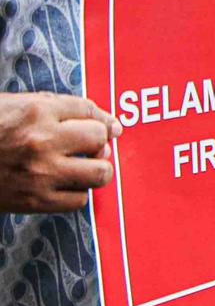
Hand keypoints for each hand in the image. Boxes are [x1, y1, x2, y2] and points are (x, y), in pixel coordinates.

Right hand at [0, 93, 121, 212]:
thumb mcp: (14, 105)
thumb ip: (59, 107)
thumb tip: (109, 122)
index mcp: (37, 111)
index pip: (90, 111)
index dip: (101, 120)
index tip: (105, 128)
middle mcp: (43, 140)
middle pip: (100, 140)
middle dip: (99, 143)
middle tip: (90, 148)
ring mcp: (41, 172)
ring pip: (99, 173)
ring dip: (96, 169)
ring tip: (84, 167)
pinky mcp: (35, 200)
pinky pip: (79, 200)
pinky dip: (77, 193)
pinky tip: (64, 185)